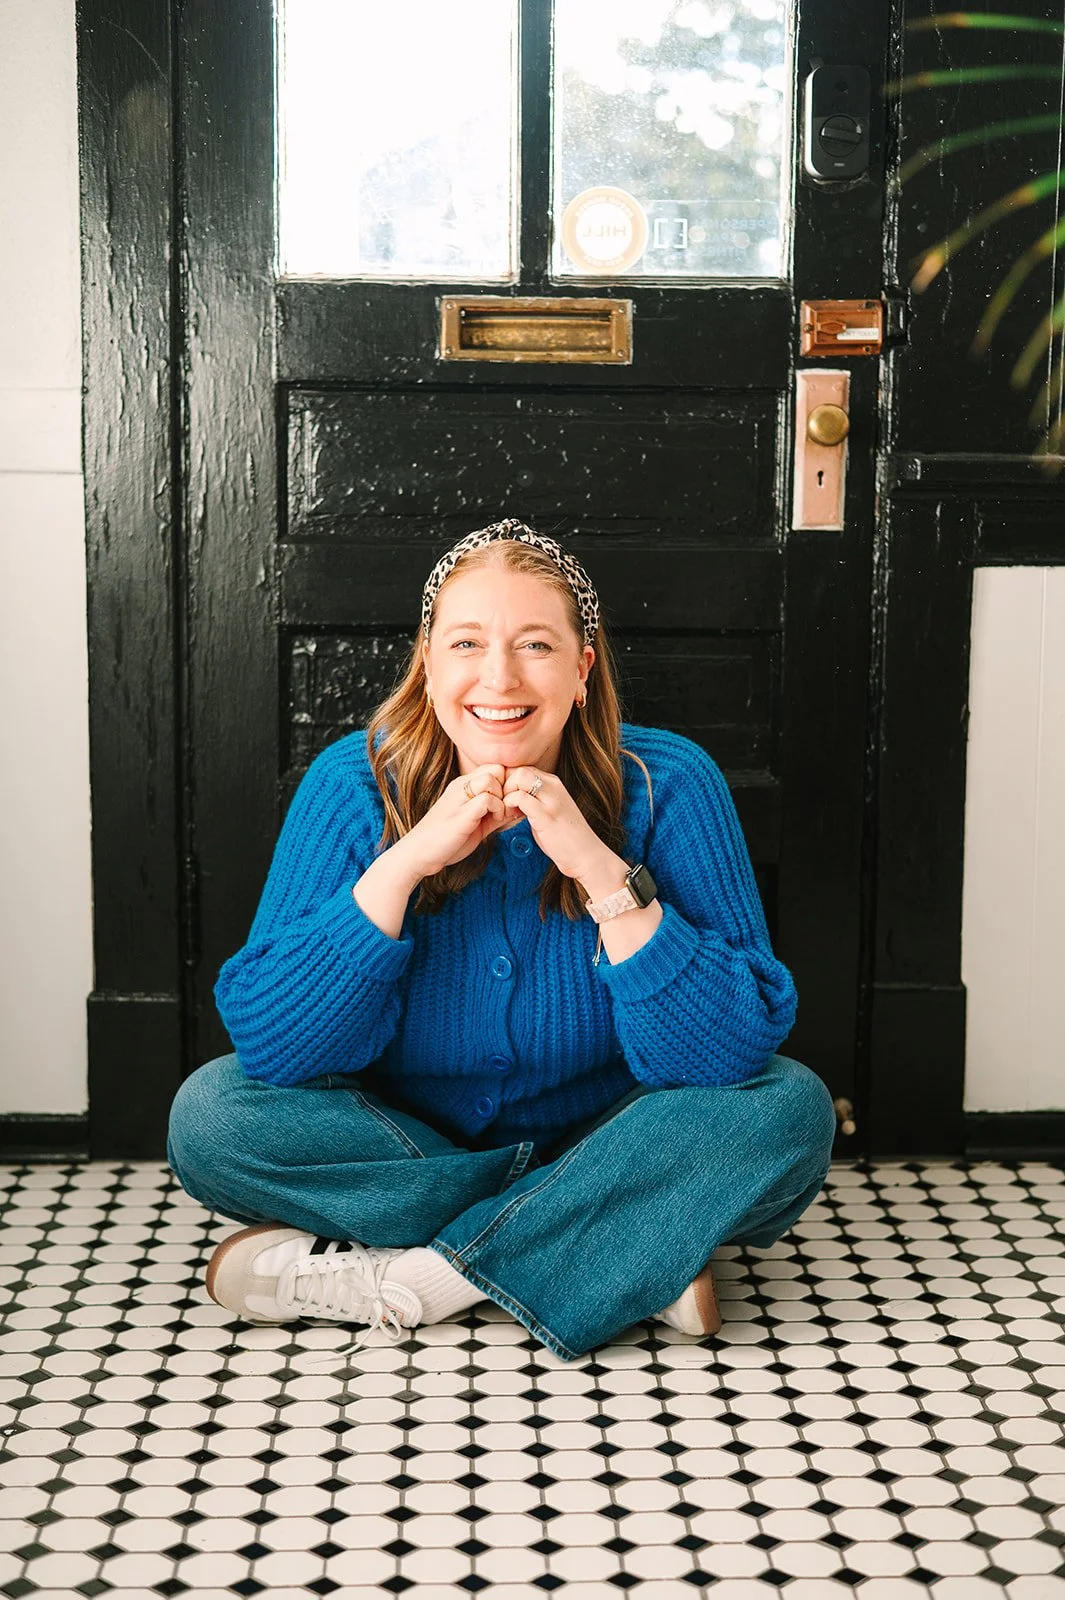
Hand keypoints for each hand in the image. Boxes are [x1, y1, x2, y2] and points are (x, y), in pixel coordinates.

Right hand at [399, 764, 510, 879]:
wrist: (419, 854)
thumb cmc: (447, 840)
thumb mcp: (476, 824)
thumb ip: (493, 814)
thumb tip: (516, 809)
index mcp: (463, 786)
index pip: (494, 768)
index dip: (507, 783)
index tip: (509, 802)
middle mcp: (460, 787)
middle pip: (496, 768)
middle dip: (508, 786)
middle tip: (507, 807)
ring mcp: (459, 798)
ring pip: (491, 779)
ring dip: (502, 797)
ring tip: (499, 815)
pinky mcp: (460, 814)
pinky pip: (486, 799)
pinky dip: (497, 808)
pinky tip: (495, 821)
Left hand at [501, 767, 615, 883]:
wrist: (586, 856)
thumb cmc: (566, 839)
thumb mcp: (549, 812)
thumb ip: (535, 801)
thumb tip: (515, 798)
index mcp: (555, 785)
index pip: (524, 769)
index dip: (510, 783)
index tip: (508, 801)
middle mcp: (554, 787)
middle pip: (520, 769)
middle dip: (505, 786)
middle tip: (505, 806)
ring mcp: (551, 800)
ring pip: (519, 777)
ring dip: (506, 793)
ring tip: (508, 812)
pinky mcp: (546, 815)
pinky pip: (520, 797)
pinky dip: (509, 805)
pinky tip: (511, 818)